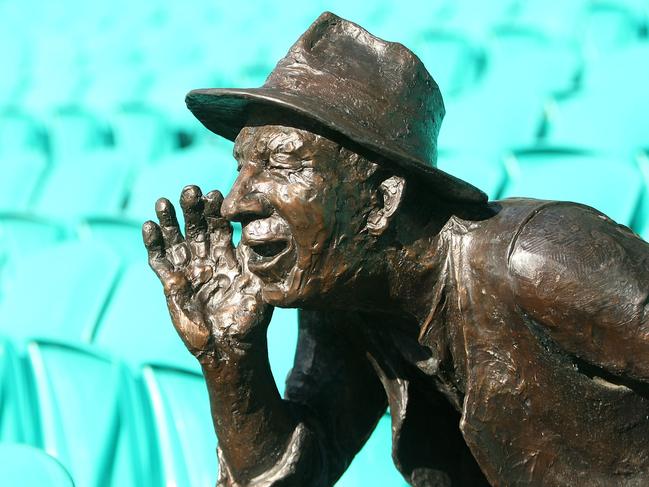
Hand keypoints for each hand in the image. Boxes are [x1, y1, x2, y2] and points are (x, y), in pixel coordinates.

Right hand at [142, 185, 271, 361]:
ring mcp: (188, 269)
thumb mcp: (259, 286)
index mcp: (230, 255)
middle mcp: (207, 258)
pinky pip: (160, 261)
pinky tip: (149, 226)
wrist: (231, 347)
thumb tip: (259, 231)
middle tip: (190, 190)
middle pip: (197, 226)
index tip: (215, 194)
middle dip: (192, 208)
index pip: (221, 226)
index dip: (217, 210)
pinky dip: (153, 244)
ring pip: (176, 239)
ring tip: (163, 201)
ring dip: (169, 221)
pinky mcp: (170, 283)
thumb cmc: (250, 318)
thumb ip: (256, 260)